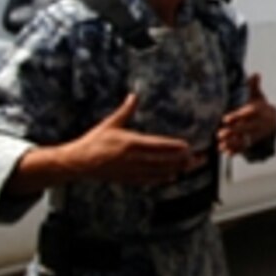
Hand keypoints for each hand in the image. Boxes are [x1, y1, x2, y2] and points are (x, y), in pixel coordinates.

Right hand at [63, 94, 195, 185]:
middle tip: (197, 158)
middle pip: (162, 160)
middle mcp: (132, 158)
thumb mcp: (110, 123)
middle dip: (181, 159)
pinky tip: (171, 177)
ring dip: (175, 169)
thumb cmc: (94, 141)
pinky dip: (161, 179)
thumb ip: (125, 110)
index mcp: (129, 143)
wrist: (77, 162)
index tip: (188, 146)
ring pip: (158, 171)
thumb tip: (134, 95)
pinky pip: (147, 180)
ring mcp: (130, 170)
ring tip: (190, 167)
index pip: (157, 145)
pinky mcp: (126, 179)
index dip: (174, 147)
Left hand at [218, 73, 275, 155]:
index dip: (238, 116)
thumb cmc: (260, 105)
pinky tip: (226, 153)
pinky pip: (244, 147)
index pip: (248, 113)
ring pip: (245, 140)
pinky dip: (236, 151)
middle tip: (220, 133)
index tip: (226, 119)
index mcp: (258, 111)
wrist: (272, 121)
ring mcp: (255, 134)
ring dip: (233, 143)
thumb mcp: (257, 95)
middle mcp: (257, 123)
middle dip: (233, 132)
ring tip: (220, 145)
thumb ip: (254, 86)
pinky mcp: (252, 141)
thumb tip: (256, 74)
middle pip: (246, 128)